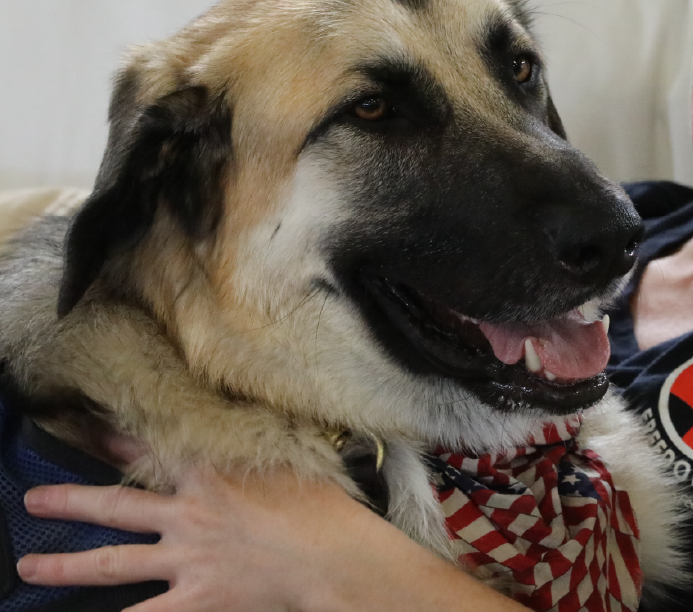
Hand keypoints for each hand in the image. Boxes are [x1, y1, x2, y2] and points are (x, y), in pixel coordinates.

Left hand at [19, 468, 525, 611]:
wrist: (334, 558)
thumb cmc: (323, 509)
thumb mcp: (289, 463)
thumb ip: (254, 450)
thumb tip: (247, 425)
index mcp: (211, 474)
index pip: (150, 452)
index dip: (114, 442)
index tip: (88, 434)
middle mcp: (189, 514)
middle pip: (114, 506)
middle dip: (69, 502)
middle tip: (33, 500)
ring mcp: (188, 559)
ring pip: (113, 563)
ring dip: (66, 565)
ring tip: (31, 567)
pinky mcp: (198, 599)